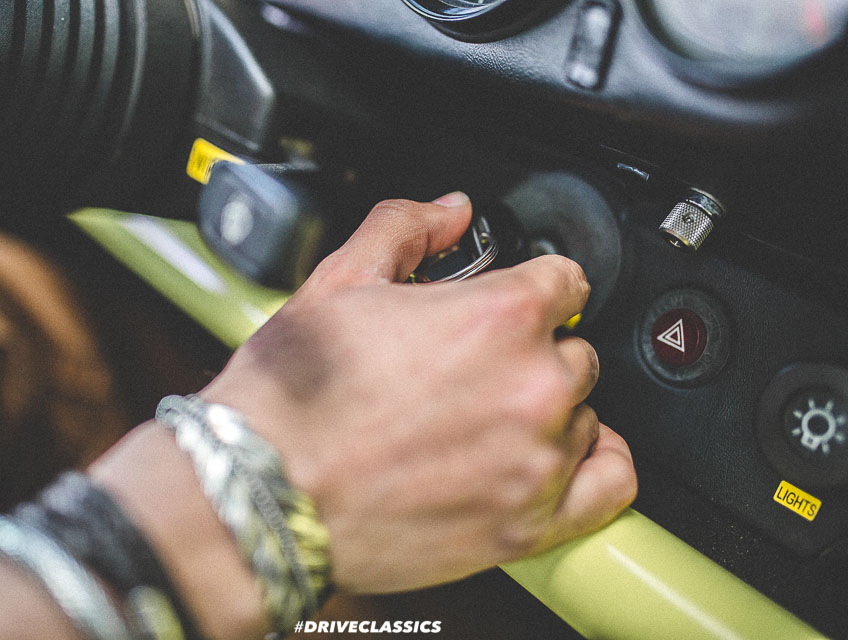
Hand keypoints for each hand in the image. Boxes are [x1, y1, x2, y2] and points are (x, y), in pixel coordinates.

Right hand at [203, 192, 636, 592]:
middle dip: (530, 353)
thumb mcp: (338, 281)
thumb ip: (407, 227)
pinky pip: (611, 485)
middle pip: (573, 351)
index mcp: (498, 316)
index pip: (566, 281)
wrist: (261, 493)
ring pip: (582, 414)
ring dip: (545, 412)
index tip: (513, 303)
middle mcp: (532, 386)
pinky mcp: (529, 525)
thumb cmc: (292, 400)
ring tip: (480, 422)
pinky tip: (560, 456)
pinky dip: (596, 465)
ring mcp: (536, 460)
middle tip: (470, 371)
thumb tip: (450, 210)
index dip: (534, 287)